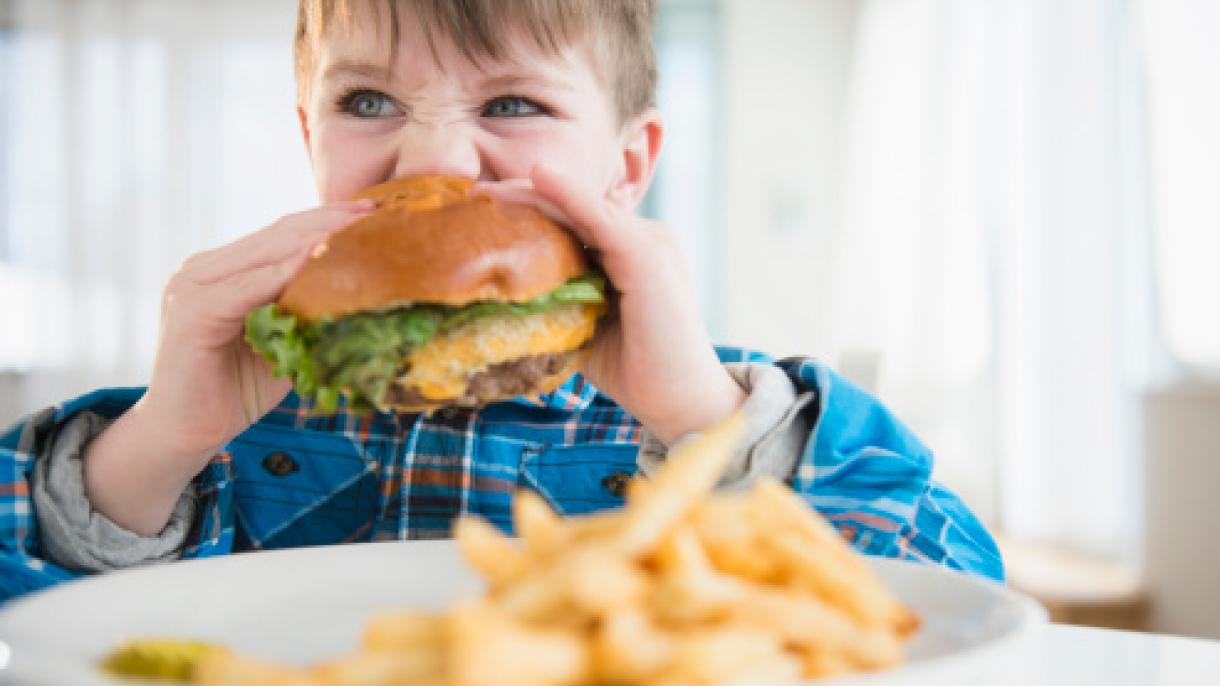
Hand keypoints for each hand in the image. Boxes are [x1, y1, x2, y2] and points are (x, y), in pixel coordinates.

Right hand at [83, 201, 373, 535]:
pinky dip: (286, 275)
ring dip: (315, 240)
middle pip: (277, 234)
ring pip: (266, 253)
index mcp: (222, 270)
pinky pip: (249, 287)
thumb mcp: (281, 341)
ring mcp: (192, 287)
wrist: (186, 433)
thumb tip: (361, 294)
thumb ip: (305, 310)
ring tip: (358, 232)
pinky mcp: (192, 313)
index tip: (372, 211)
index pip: (281, 233)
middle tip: (373, 212)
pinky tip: (319, 265)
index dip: (326, 219)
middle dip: (328, 221)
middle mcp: (202, 270)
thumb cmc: (237, 389)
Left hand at [474, 165, 744, 443]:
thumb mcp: (587, 327)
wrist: (682, 402)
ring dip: (532, 193)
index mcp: (631, 252)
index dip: (529, 211)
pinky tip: (536, 177)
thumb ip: (561, 303)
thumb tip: (505, 301)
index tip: (481, 212)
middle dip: (522, 197)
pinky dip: (567, 194)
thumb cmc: (637, 372)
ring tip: (486, 191)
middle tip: (472, 196)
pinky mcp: (646, 255)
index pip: (574, 220)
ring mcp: (648, 242)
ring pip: (580, 207)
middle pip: (573, 207)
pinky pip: (599, 217)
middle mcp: (644, 238)